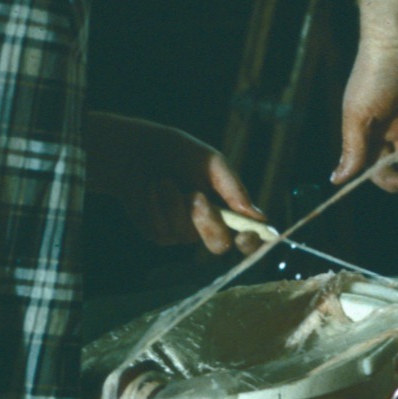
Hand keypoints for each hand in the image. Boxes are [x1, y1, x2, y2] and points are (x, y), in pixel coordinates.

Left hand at [85, 111, 265, 253]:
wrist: (139, 152)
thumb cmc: (180, 153)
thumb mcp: (212, 163)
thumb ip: (233, 189)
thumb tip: (258, 217)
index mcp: (229, 207)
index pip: (249, 235)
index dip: (252, 243)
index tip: (245, 235)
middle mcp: (209, 224)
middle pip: (219, 245)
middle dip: (207, 221)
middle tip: (195, 195)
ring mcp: (183, 233)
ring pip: (186, 235)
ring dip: (174, 203)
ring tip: (164, 180)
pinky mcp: (159, 235)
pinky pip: (163, 231)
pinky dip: (156, 206)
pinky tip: (151, 189)